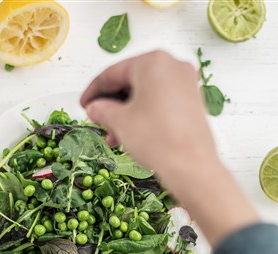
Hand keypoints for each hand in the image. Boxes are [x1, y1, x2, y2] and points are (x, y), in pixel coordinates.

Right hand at [81, 51, 214, 176]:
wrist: (192, 168)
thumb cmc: (158, 139)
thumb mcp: (119, 122)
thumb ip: (102, 110)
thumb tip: (95, 108)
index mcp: (153, 61)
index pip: (113, 72)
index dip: (93, 90)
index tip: (84, 104)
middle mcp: (173, 66)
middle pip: (131, 82)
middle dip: (112, 104)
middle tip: (98, 120)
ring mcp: (186, 83)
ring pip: (146, 94)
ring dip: (126, 113)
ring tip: (114, 135)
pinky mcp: (193, 101)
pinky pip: (161, 102)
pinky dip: (144, 114)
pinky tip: (132, 134)